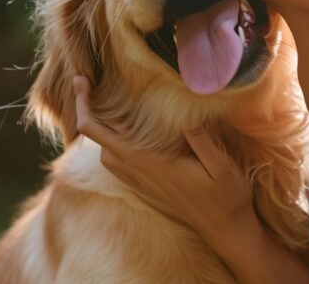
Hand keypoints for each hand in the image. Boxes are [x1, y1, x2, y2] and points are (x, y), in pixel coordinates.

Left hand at [72, 75, 258, 243]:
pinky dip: (114, 144)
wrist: (225, 229)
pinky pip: (119, 164)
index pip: (100, 133)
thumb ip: (202, 142)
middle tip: (91, 82)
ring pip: (106, 154)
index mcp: (149, 163)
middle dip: (88, 111)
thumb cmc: (226, 197)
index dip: (84, 104)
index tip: (81, 79)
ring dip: (102, 130)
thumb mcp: (222, 167)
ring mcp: (141, 183)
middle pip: (97, 142)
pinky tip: (129, 132)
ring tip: (109, 104)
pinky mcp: (147, 188)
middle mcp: (139, 173)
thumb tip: (185, 117)